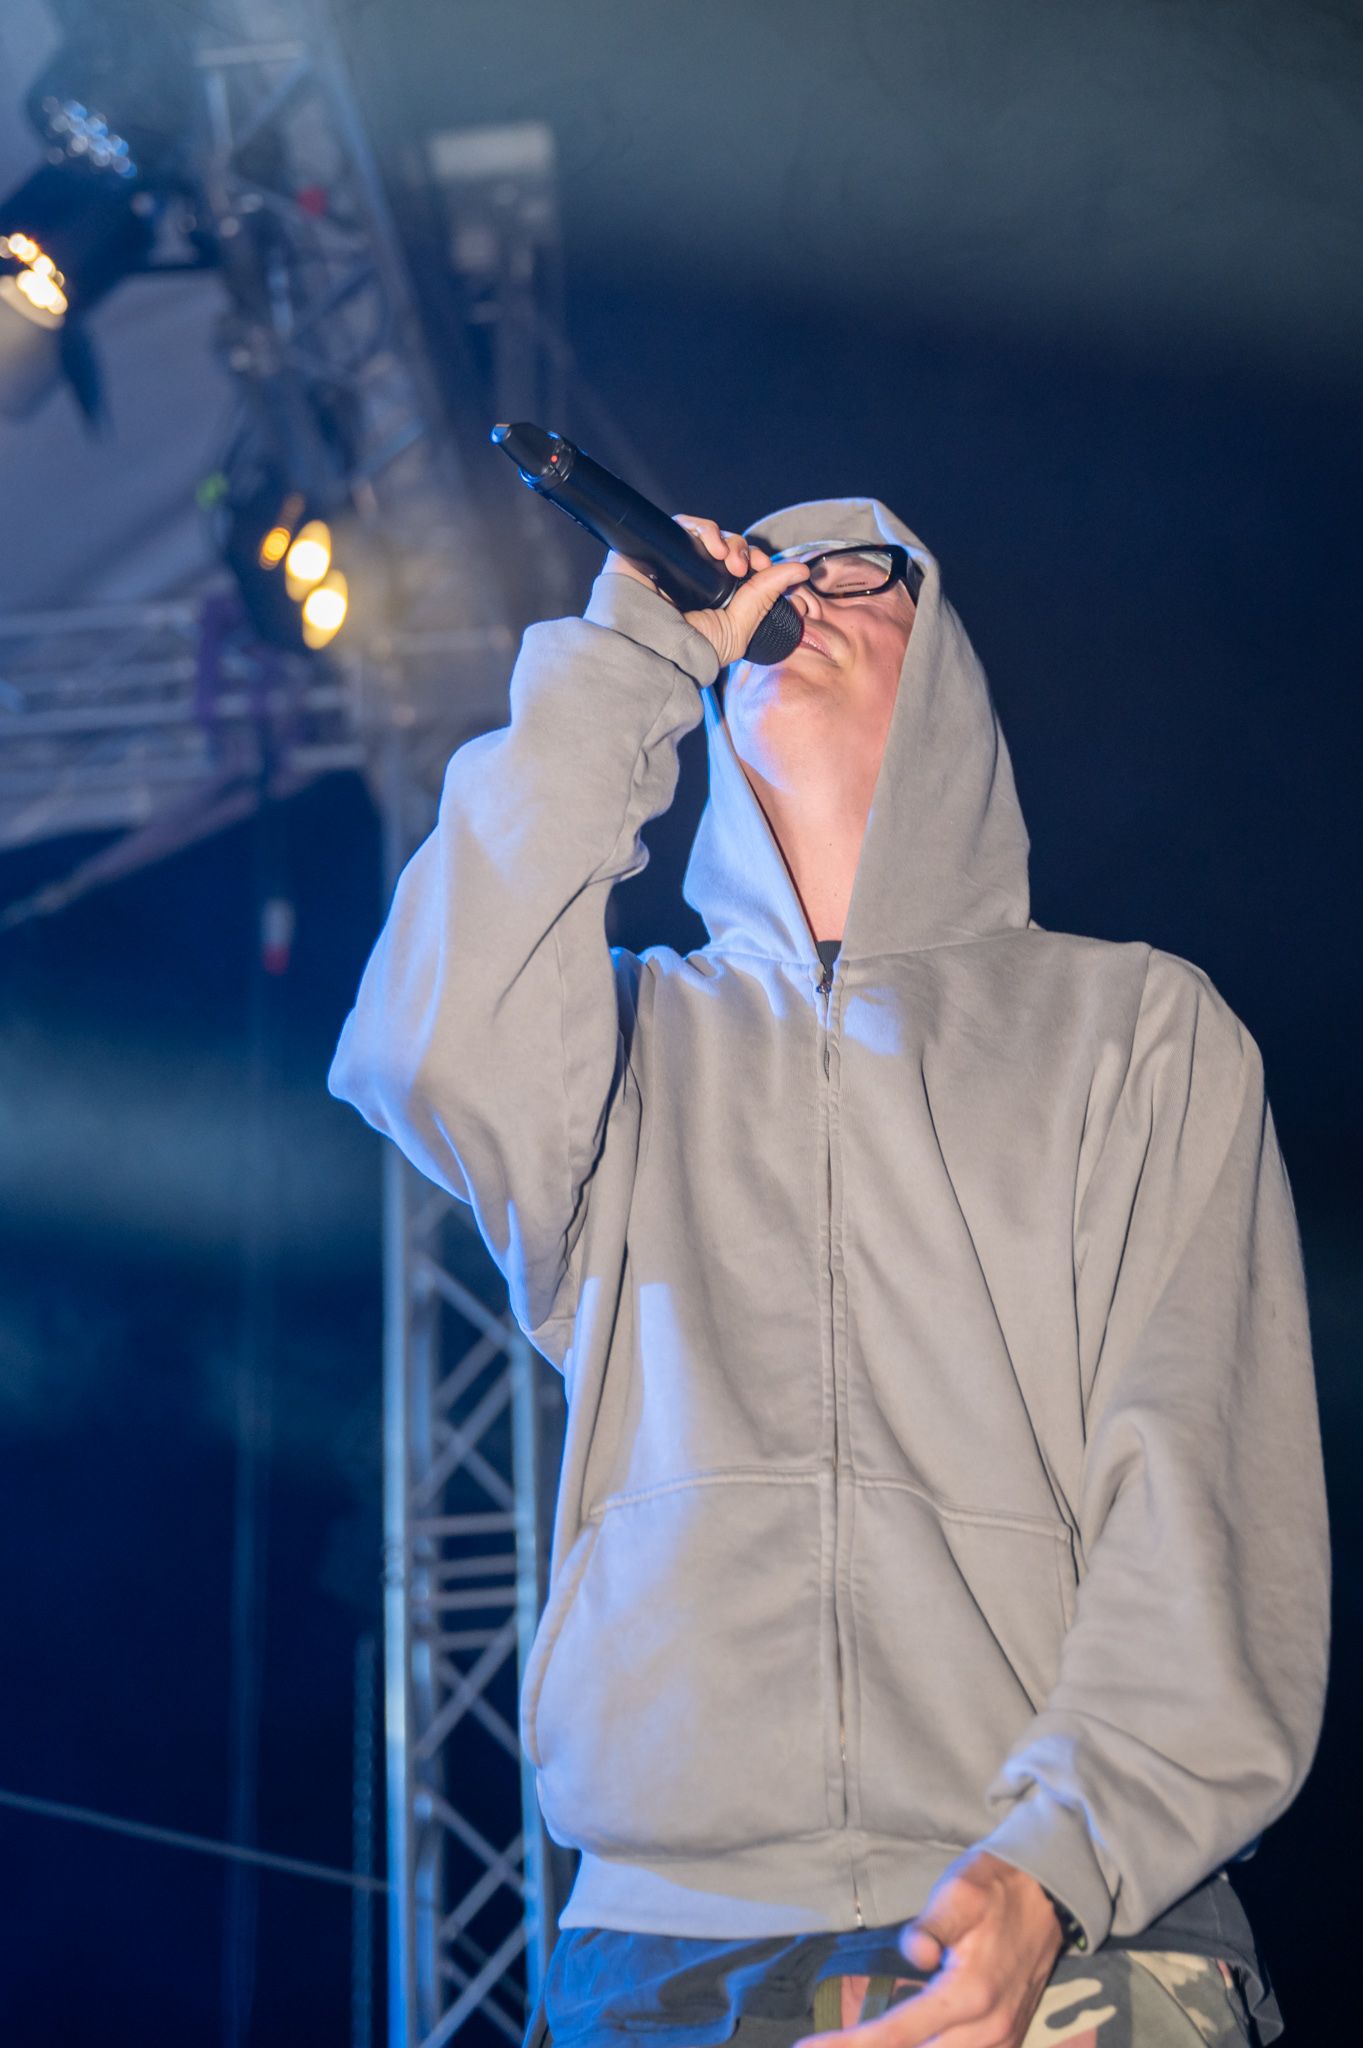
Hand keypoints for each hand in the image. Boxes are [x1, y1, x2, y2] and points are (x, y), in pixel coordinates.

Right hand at [603, 514, 809, 666]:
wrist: (651, 647)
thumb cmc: (690, 648)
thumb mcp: (740, 627)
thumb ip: (768, 595)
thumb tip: (800, 569)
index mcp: (718, 598)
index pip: (745, 570)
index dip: (761, 564)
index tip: (771, 572)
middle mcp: (698, 579)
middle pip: (731, 549)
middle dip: (747, 553)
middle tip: (749, 569)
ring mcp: (678, 563)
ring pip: (712, 535)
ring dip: (730, 542)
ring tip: (731, 561)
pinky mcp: (657, 547)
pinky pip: (685, 525)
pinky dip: (705, 530)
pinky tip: (715, 549)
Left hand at [793, 1851, 1064, 2047]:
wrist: (1050, 1894)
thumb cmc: (996, 1886)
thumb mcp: (961, 1890)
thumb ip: (932, 1924)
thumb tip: (913, 1953)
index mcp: (969, 1994)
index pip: (898, 2032)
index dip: (852, 2046)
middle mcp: (988, 2030)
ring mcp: (1002, 2041)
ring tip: (852, 2046)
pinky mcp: (1008, 2040)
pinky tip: (906, 2042)